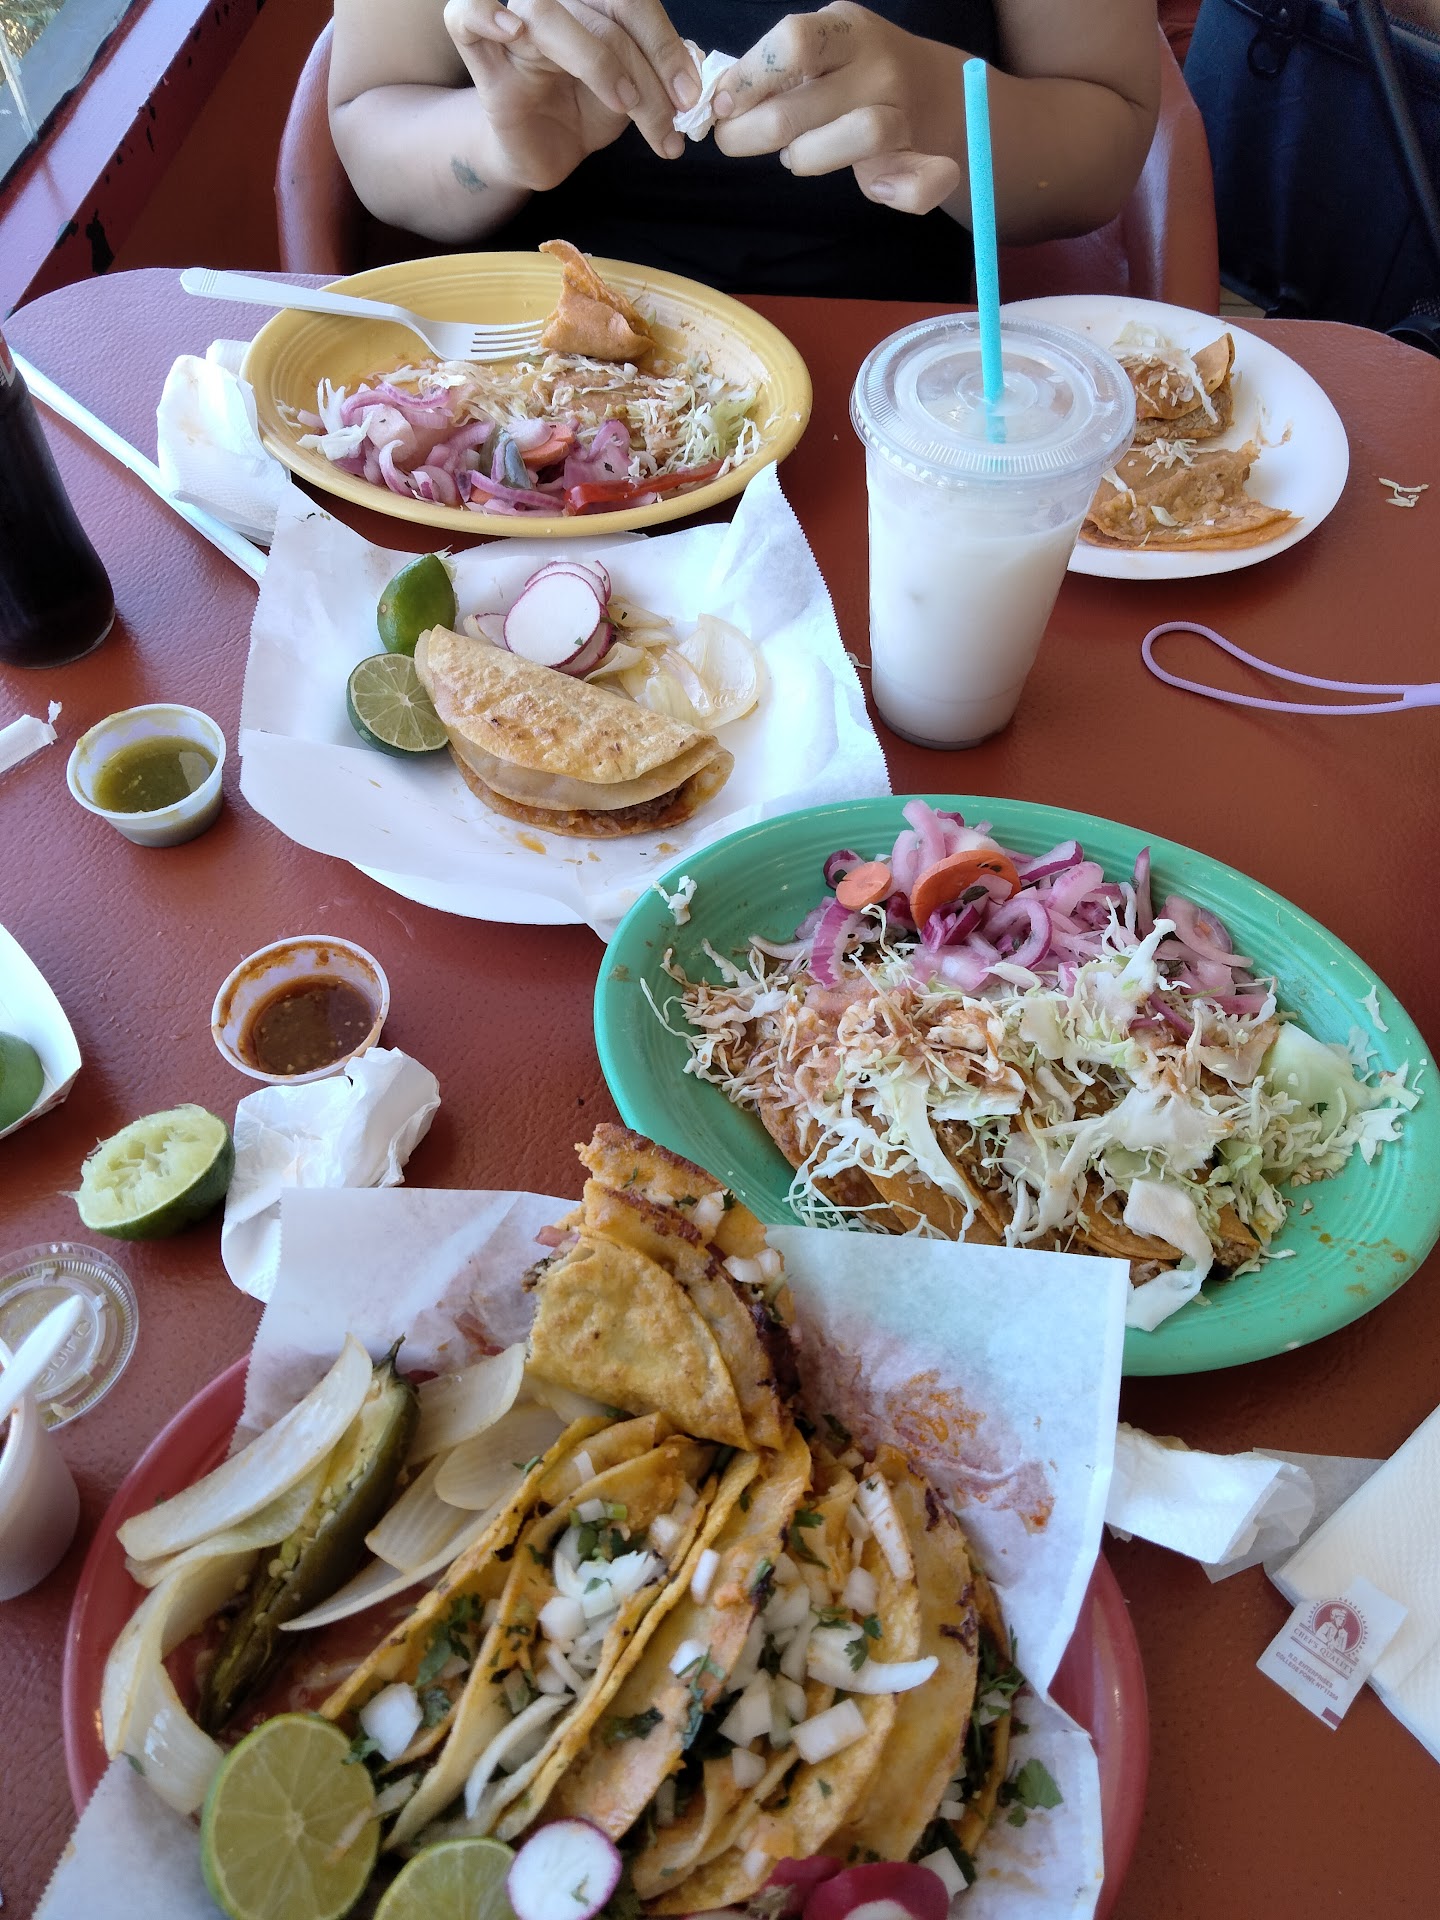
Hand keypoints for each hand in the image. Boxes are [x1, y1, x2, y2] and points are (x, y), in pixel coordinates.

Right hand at [444, 0, 700, 188]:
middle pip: (603, 13)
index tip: (691, 97)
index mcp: (595, 5)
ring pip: (549, 17)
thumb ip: (661, 72)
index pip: (633, 5)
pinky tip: (512, 29)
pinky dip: (482, 13)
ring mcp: (516, 28)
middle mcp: (556, 5)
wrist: (546, 153)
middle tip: (671, 119)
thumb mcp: (634, 94)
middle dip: (646, 70)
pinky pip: (463, 19)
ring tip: (622, 103)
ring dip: (596, 61)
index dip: (667, 48)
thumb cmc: (586, 112)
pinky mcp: (484, 62)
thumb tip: (698, 60)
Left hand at [711, 1, 962, 214]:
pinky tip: (879, 188)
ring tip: (794, 155)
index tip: (722, 106)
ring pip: (858, 137)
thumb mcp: (818, 51)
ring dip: (808, 157)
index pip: (793, 42)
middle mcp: (878, 67)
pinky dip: (902, 192)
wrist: (934, 89)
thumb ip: (775, 70)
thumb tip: (721, 103)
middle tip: (734, 140)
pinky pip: (921, 183)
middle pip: (801, 108)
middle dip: (751, 134)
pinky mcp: (920, 158)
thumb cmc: (850, 73)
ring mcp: (902, 112)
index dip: (748, 79)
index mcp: (846, 30)